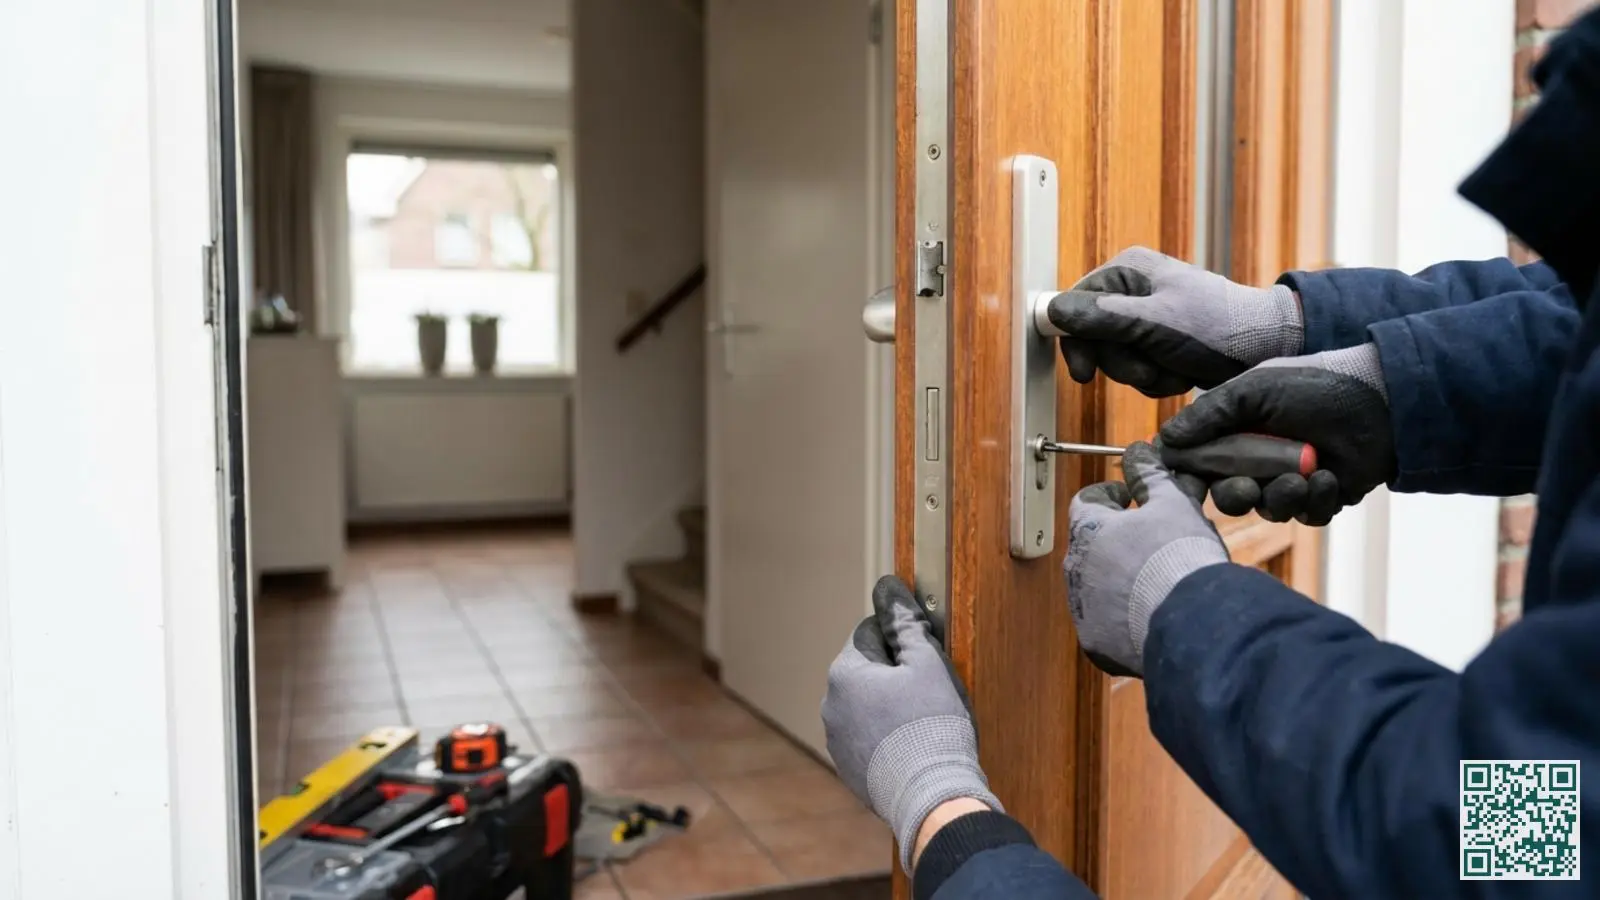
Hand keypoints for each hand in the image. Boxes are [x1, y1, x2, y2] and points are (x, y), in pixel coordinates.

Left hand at [822, 576, 1001, 874]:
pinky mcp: (848, 767)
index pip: (871, 633)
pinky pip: (868, 737)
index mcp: (844, 672)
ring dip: (890, 706)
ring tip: (922, 723)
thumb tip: (888, 587)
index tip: (925, 659)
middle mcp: (830, 704)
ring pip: (867, 705)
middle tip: (928, 693)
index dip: (903, 641)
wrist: (931, 795)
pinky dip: (887, 736)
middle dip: (895, 675)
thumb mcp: (926, 662)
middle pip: (867, 670)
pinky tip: (913, 746)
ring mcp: (836, 739)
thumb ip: (904, 621)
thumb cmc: (930, 724)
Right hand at [1045, 246, 1303, 395]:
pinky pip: (1139, 368)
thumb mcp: (1155, 323)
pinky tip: (1181, 374)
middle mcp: (1134, 289)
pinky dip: (1158, 379)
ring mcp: (1148, 317)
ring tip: (1173, 369)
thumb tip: (1053, 311)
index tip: (1084, 373)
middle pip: (1095, 337)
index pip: (1075, 306)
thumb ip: (1101, 317)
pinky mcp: (1162, 341)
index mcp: (1128, 270)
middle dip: (1123, 363)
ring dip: (1144, 374)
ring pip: (1116, 358)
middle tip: (1148, 369)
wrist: (1268, 346)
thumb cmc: (1219, 327)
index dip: (1077, 343)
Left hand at [1065, 442, 1229, 676]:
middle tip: (1150, 537)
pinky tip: (1152, 612)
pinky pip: (1106, 623)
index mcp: (1087, 529)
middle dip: (1116, 537)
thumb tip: (1139, 451)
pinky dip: (1124, 616)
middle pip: (1090, 545)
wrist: (1192, 623)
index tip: (1130, 496)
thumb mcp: (1171, 503)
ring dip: (1119, 578)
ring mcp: (1082, 609)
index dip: (1110, 494)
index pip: (1086, 500)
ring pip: (1096, 586)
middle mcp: (1074, 569)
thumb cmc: (1178, 557)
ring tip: (1156, 577)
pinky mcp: (1096, 644)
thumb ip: (1150, 475)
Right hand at [1157, 343, 1395, 525]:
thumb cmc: (1315, 386)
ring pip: (1267, 509)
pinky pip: (1306, 516)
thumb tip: (1164, 440)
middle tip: (1248, 488)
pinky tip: (1328, 477)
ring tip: (1303, 477)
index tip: (1186, 486)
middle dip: (1236, 495)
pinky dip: (1315, 500)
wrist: (1382, 401)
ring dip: (1282, 496)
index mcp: (1235, 432)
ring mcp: (1289, 480)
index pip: (1198, 464)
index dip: (1189, 478)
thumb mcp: (1255, 390)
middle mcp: (1258, 459)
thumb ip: (1209, 413)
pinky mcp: (1321, 498)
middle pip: (1228, 495)